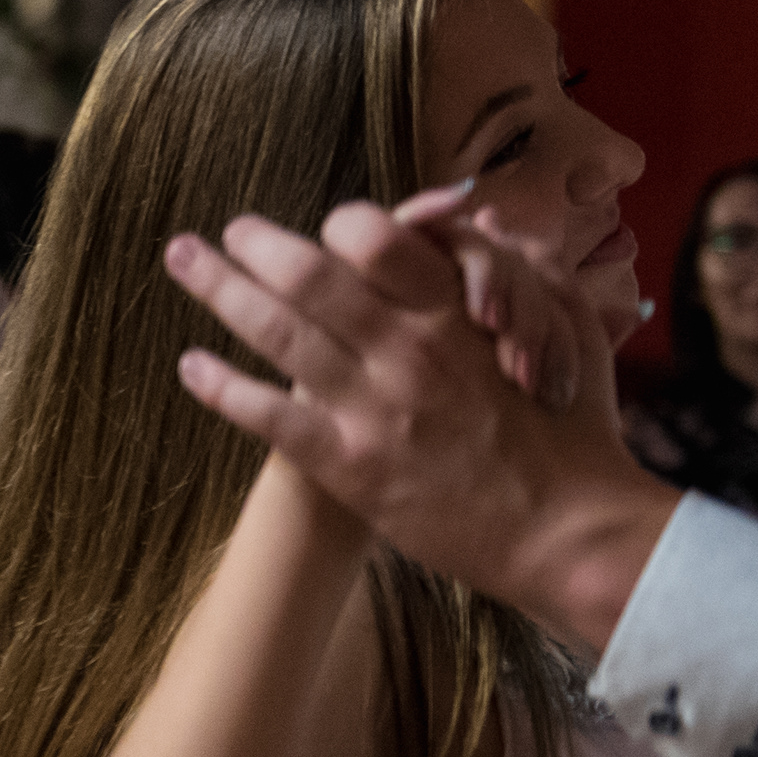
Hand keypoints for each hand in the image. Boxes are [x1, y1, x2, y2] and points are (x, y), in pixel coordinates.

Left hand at [162, 197, 675, 654]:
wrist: (568, 533)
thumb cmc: (574, 430)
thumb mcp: (568, 329)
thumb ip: (525, 270)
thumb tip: (485, 224)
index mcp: (458, 312)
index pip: (379, 238)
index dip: (345, 224)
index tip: (327, 229)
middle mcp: (407, 348)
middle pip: (310, 275)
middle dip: (256, 244)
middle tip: (226, 229)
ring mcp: (373, 406)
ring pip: (278, 331)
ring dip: (220, 290)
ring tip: (183, 260)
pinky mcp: (350, 464)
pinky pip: (269, 416)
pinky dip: (222, 386)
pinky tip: (189, 365)